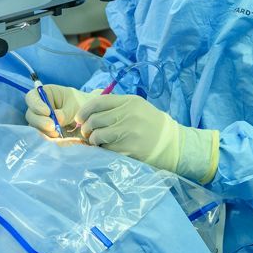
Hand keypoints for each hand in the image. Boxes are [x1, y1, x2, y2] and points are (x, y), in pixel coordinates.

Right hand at [24, 83, 89, 136]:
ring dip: (45, 132)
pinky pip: (42, 136)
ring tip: (58, 133)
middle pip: (30, 115)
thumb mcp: (75, 106)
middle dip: (40, 122)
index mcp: (44, 94)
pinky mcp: (44, 132)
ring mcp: (40, 121)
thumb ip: (65, 113)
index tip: (48, 112)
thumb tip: (56, 119)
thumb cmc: (79, 105)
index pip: (32, 97)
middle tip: (53, 126)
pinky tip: (58, 139)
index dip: (36, 105)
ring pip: (34, 128)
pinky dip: (49, 138)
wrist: (87, 116)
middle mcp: (38, 108)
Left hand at [76, 93, 218, 182]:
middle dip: (86, 128)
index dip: (84, 110)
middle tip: (87, 133)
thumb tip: (89, 111)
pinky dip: (102, 150)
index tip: (80, 118)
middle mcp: (128, 115)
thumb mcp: (137, 107)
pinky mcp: (128, 149)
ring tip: (96, 142)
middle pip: (95, 120)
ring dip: (92, 140)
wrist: (173, 144)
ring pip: (97, 135)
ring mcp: (128, 133)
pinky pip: (106, 149)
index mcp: (130, 102)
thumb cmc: (152, 124)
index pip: (98, 102)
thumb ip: (116, 105)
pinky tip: (106, 149)